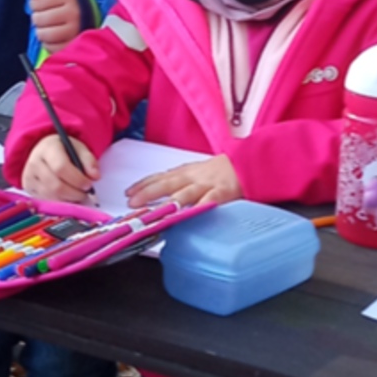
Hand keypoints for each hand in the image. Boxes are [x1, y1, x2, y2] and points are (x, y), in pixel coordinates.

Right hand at [21, 132, 98, 203]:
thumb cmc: (64, 150)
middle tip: (85, 193)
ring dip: (69, 200)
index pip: (61, 167)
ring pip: (51, 196)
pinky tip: (68, 198)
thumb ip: (89, 160)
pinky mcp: (28, 188)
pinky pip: (46, 201)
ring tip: (78, 195)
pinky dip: (60, 203)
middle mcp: (34, 163)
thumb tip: (95, 177)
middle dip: (74, 193)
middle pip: (55, 186)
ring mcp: (29, 177)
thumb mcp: (78, 148)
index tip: (89, 185)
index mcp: (47, 149)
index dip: (77, 179)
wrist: (43, 151)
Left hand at [27, 0, 83, 51]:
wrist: (94, 11)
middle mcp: (74, 13)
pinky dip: (49, 44)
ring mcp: (76, 30)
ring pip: (45, 35)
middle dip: (38, 18)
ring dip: (42, 32)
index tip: (42, 4)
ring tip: (47, 27)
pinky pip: (53, 48)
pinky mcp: (76, 45)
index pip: (37, 3)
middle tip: (44, 16)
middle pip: (39, 19)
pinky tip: (53, 37)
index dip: (35, 4)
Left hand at [125, 154, 240, 209]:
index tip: (128, 193)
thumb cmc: (223, 170)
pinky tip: (191, 213)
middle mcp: (193, 177)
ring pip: (185, 193)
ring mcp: (207, 184)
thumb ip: (181, 183)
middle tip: (132, 202)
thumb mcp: (198, 172)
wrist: (248, 162)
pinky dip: (200, 207)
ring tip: (156, 210)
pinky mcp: (222, 192)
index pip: (160, 177)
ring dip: (169, 202)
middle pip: (166, 184)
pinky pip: (209, 200)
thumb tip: (163, 196)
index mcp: (186, 172)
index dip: (143, 185)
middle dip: (148, 193)